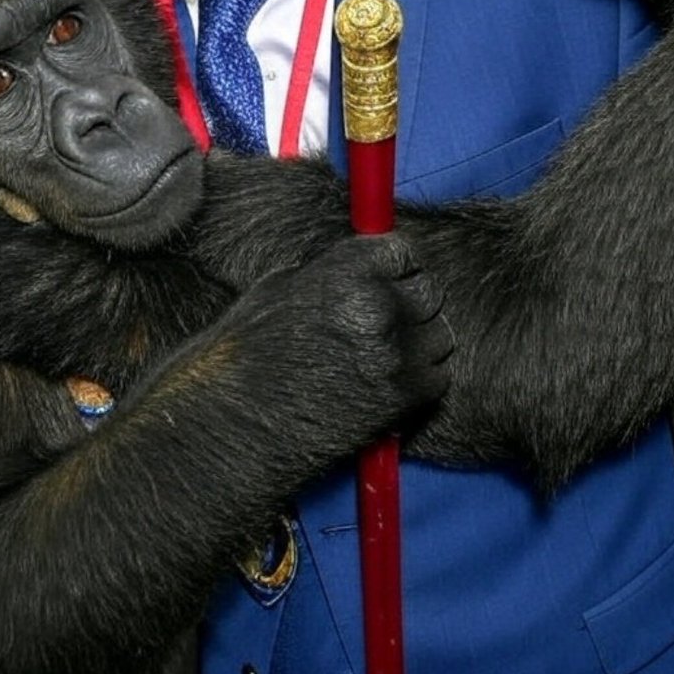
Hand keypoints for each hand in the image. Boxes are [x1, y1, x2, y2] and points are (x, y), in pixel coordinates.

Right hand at [253, 231, 452, 437]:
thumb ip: (332, 274)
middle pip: (430, 292)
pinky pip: (438, 378)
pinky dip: (420, 381)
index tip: (388, 280)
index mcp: (346, 271)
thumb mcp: (280, 287)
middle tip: (384, 323)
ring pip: (440, 336)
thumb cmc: (245, 354)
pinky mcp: (404, 398)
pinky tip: (386, 386)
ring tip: (382, 357)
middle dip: (410, 305)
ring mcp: (396, 353)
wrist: (233, 421)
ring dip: (419, 344)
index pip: (404, 251)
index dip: (395, 267)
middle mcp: (378, 305)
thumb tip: (365, 269)